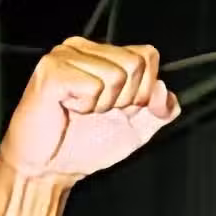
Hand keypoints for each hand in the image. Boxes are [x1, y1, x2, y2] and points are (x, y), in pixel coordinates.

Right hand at [0, 37, 179, 182]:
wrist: (51, 167)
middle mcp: (83, 48)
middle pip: (136, 63)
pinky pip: (93, 86)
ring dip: (103, 104)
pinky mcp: (51, 71)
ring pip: (116, 75)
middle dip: (126, 98)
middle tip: (99, 111)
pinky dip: (86, 106)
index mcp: (104, 55)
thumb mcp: (139, 129)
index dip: (145, 90)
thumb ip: (162, 111)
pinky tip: (69, 108)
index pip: (148, 56)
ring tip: (82, 111)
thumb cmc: (86, 144)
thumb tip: (164, 89)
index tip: (123, 108)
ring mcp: (64, 56)